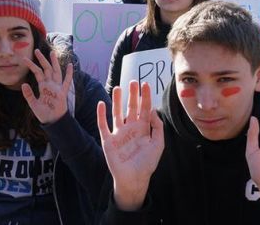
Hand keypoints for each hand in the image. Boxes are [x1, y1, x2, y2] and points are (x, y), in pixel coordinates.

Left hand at [21, 49, 73, 123]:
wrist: (52, 120)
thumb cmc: (43, 113)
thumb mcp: (33, 104)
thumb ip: (29, 94)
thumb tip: (23, 84)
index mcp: (43, 86)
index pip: (37, 73)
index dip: (31, 65)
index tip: (24, 58)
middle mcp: (50, 84)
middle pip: (46, 69)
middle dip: (42, 60)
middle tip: (36, 50)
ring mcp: (57, 87)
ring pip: (56, 72)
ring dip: (54, 63)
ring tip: (52, 53)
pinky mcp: (63, 92)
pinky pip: (66, 81)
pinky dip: (69, 73)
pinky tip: (70, 65)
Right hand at [97, 81, 164, 210]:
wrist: (134, 179)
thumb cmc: (147, 163)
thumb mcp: (158, 144)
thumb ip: (157, 127)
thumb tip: (154, 110)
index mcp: (143, 128)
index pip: (144, 109)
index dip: (145, 97)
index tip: (146, 84)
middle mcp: (131, 128)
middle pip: (131, 107)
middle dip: (132, 95)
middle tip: (133, 81)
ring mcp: (119, 134)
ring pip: (117, 113)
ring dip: (117, 101)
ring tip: (118, 87)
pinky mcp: (108, 141)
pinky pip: (103, 126)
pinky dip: (101, 115)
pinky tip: (101, 104)